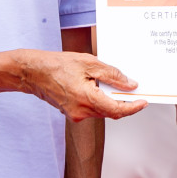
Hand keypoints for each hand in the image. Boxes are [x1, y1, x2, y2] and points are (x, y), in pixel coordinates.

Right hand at [22, 51, 144, 121]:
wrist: (32, 72)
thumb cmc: (57, 65)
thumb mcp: (89, 63)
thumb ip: (112, 75)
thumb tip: (130, 84)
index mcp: (88, 99)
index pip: (118, 110)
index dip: (134, 107)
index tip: (144, 102)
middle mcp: (82, 112)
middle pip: (111, 111)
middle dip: (124, 102)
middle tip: (134, 90)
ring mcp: (75, 114)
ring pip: (101, 110)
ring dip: (110, 100)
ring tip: (115, 83)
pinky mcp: (71, 112)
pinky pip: (91, 108)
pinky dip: (99, 99)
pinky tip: (99, 86)